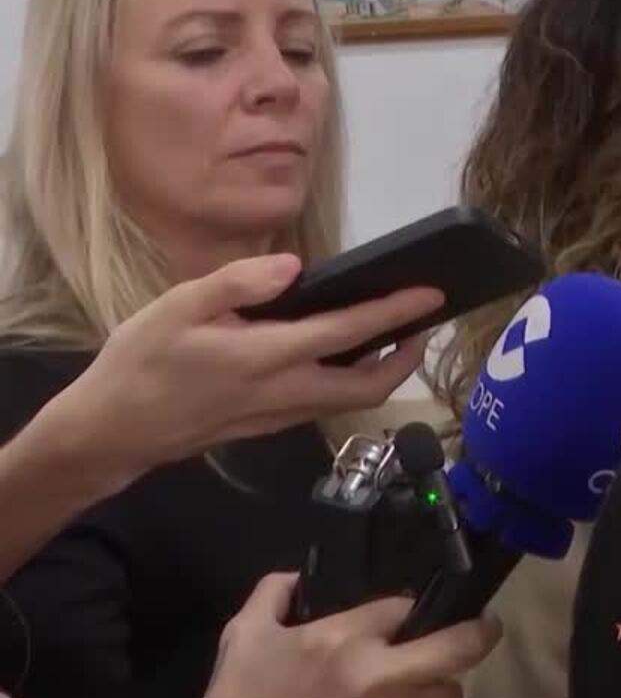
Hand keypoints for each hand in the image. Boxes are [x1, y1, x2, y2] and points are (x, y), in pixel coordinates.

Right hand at [37, 254, 441, 483]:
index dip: (396, 312)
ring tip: (396, 333)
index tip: (431, 293)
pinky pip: (328, 403)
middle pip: (372, 385)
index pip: (350, 333)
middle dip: (407, 355)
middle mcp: (285, 392)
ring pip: (353, 399)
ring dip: (385, 371)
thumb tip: (295, 266)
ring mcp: (281, 415)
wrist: (112, 431)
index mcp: (267, 358)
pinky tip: (347, 353)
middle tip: (424, 321)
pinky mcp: (271, 425)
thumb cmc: (141, 363)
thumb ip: (238, 283)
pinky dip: (353, 380)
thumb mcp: (177, 308)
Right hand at [193, 572, 501, 697]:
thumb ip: (273, 595)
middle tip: (483, 629)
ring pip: (450, 697)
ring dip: (441, 690)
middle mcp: (380, 676)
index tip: (407, 612)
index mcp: (345, 638)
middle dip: (478, 634)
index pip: (406, 605)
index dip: (409, 606)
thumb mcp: (243, 637)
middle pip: (460, 646)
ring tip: (429, 687)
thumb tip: (297, 576)